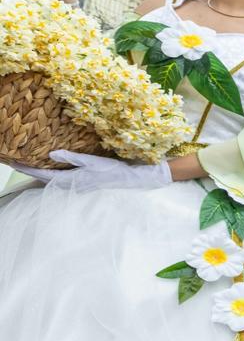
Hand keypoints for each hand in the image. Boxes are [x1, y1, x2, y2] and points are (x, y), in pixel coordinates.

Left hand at [15, 150, 170, 191]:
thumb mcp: (92, 161)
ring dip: (41, 175)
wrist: (132, 179)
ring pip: (53, 181)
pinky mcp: (85, 184)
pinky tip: (54, 170)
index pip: (43, 175)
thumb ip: (71, 157)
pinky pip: (63, 181)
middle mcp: (72, 185)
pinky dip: (53, 175)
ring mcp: (79, 186)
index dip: (28, 170)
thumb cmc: (114, 170)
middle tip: (18, 164)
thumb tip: (50, 153)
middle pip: (45, 180)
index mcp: (72, 180)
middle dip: (31, 173)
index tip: (14, 164)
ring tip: (31, 166)